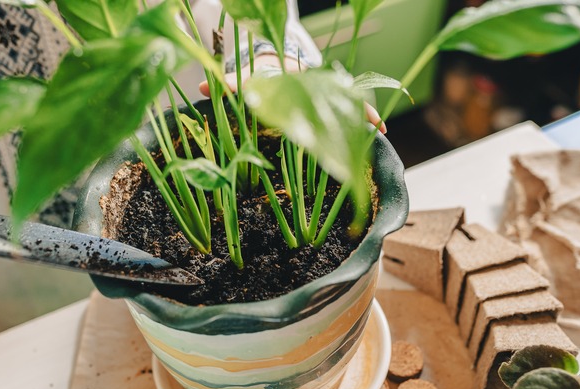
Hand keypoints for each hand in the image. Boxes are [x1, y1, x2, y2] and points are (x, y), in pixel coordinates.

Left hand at [198, 54, 386, 134]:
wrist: (280, 65)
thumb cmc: (262, 75)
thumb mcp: (247, 78)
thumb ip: (227, 84)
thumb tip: (200, 86)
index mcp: (295, 79)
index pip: (307, 87)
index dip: (321, 95)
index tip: (320, 97)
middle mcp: (315, 84)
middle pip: (338, 94)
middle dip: (354, 106)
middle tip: (372, 121)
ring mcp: (325, 93)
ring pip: (349, 102)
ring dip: (364, 114)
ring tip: (379, 130)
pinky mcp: (332, 102)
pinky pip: (350, 110)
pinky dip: (365, 119)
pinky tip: (380, 132)